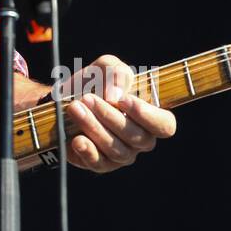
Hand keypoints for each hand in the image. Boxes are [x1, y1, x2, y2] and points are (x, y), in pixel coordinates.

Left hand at [57, 55, 175, 173]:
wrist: (65, 99)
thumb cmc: (95, 83)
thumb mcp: (106, 67)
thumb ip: (116, 72)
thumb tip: (115, 93)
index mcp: (150, 117)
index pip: (165, 126)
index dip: (148, 116)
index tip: (123, 100)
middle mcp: (140, 140)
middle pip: (136, 136)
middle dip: (110, 116)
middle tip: (87, 98)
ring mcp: (122, 155)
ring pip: (117, 149)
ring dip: (94, 127)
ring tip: (74, 108)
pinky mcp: (101, 163)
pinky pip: (99, 163)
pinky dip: (88, 152)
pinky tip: (77, 140)